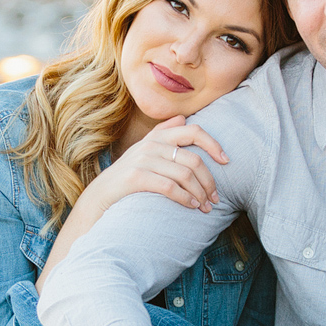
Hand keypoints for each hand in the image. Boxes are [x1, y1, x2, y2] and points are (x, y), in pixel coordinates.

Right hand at [85, 116, 227, 215]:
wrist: (100, 196)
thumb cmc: (128, 176)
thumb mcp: (143, 150)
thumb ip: (162, 132)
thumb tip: (182, 117)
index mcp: (157, 136)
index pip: (193, 131)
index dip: (213, 144)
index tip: (226, 161)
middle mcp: (151, 144)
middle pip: (194, 159)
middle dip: (209, 181)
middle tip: (215, 198)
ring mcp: (143, 159)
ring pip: (185, 175)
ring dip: (200, 193)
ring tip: (205, 207)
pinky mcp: (136, 177)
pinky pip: (170, 187)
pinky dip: (185, 198)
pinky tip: (192, 206)